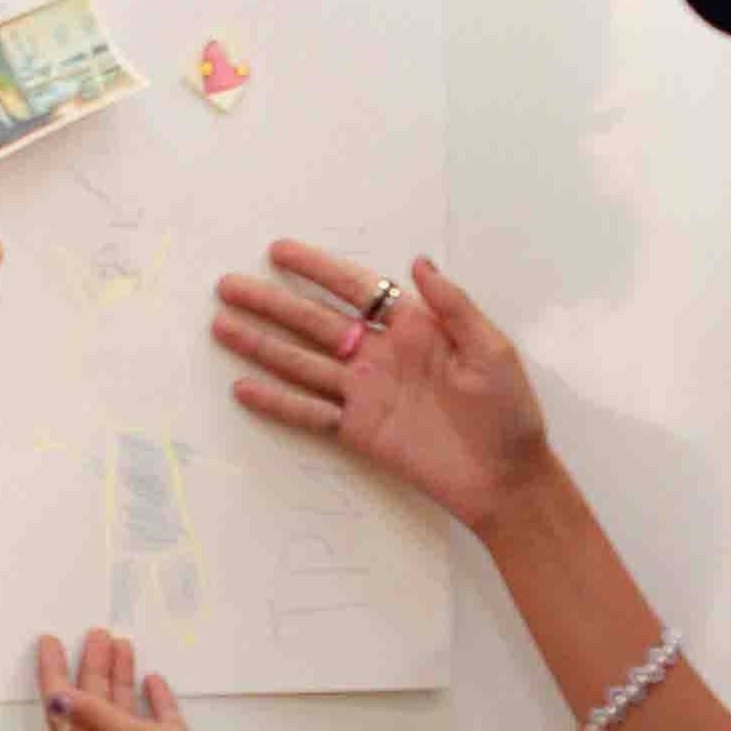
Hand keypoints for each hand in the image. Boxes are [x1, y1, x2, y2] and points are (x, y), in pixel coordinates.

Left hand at [31, 625, 279, 730]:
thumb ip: (102, 722)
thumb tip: (57, 701)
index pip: (68, 719)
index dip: (55, 680)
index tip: (50, 643)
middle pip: (96, 714)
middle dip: (92, 671)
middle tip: (95, 634)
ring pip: (126, 717)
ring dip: (120, 681)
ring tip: (121, 644)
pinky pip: (159, 727)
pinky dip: (152, 703)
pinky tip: (154, 680)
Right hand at [214, 245, 552, 533]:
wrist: (506, 478)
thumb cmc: (509, 412)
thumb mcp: (492, 351)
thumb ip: (454, 308)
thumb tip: (419, 262)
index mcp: (413, 328)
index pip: (356, 289)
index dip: (317, 270)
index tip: (279, 252)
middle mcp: (381, 355)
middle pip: (315, 322)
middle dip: (271, 303)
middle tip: (228, 286)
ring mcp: (365, 393)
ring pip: (302, 362)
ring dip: (262, 345)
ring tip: (221, 327)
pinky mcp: (358, 431)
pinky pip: (310, 413)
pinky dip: (277, 402)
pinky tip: (244, 388)